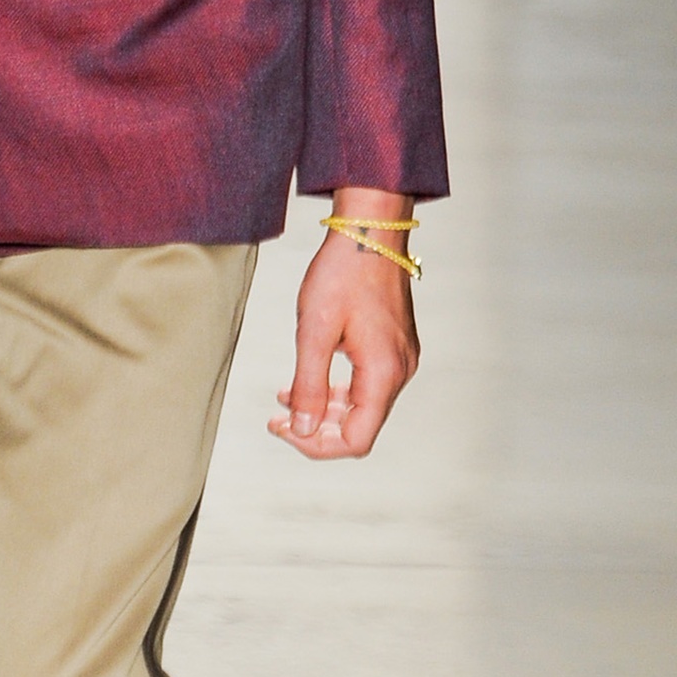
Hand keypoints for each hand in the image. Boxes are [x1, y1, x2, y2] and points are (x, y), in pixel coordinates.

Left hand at [270, 196, 420, 460]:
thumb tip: (301, 429)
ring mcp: (400, 359)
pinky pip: (366, 384)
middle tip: (277, 419)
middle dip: (316, 428)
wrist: (369, 232)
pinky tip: (306, 378)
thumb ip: (308, 387)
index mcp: (383, 373)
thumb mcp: (314, 331)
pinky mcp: (393, 347)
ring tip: (284, 399)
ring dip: (324, 409)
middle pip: (360, 427)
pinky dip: (336, 389)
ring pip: (362, 407)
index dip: (317, 445)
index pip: (356, 440)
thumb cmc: (342, 273)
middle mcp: (399, 372)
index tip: (283, 429)